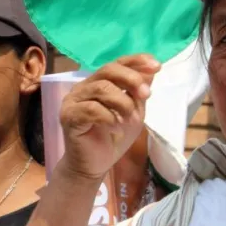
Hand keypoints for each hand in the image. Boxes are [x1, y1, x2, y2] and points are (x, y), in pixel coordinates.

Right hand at [58, 54, 159, 181]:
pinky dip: (108, 117)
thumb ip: (138, 92)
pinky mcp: (68, 115)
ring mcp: (74, 100)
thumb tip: (151, 70)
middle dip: (131, 79)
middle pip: (108, 70)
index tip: (157, 66)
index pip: (117, 63)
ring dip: (122, 102)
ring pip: (101, 88)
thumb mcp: (134, 112)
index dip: (137, 61)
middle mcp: (84, 86)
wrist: (94, 165)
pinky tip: (114, 127)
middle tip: (146, 94)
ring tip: (130, 118)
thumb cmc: (113, 137)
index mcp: (100, 82)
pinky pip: (91, 109)